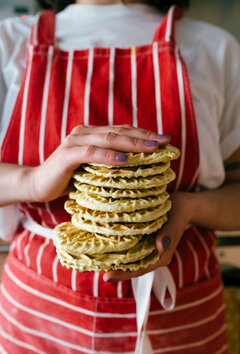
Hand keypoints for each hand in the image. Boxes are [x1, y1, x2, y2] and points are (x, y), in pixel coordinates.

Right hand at [29, 125, 169, 201]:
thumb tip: (137, 166)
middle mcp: (84, 133)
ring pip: (108, 139)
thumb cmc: (68, 178)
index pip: (122, 130)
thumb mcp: (93, 168)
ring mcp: (75, 142)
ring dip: (132, 143)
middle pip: (119, 132)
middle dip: (144, 136)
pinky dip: (109, 156)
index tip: (165, 139)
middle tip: (165, 141)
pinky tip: (125, 160)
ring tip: (152, 148)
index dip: (144, 133)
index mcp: (92, 134)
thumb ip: (109, 162)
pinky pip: (91, 153)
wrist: (38, 184)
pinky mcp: (67, 155)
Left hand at [103, 191, 193, 281]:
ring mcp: (148, 250)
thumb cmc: (179, 210)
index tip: (107, 276)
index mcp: (163, 255)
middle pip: (133, 268)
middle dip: (115, 271)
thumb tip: (160, 246)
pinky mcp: (144, 242)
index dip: (124, 274)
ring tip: (96, 262)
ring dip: (115, 262)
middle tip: (95, 271)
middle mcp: (154, 256)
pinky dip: (119, 251)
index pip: (141, 269)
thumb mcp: (176, 218)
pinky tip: (105, 249)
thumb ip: (170, 233)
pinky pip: (130, 250)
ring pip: (130, 261)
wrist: (182, 204)